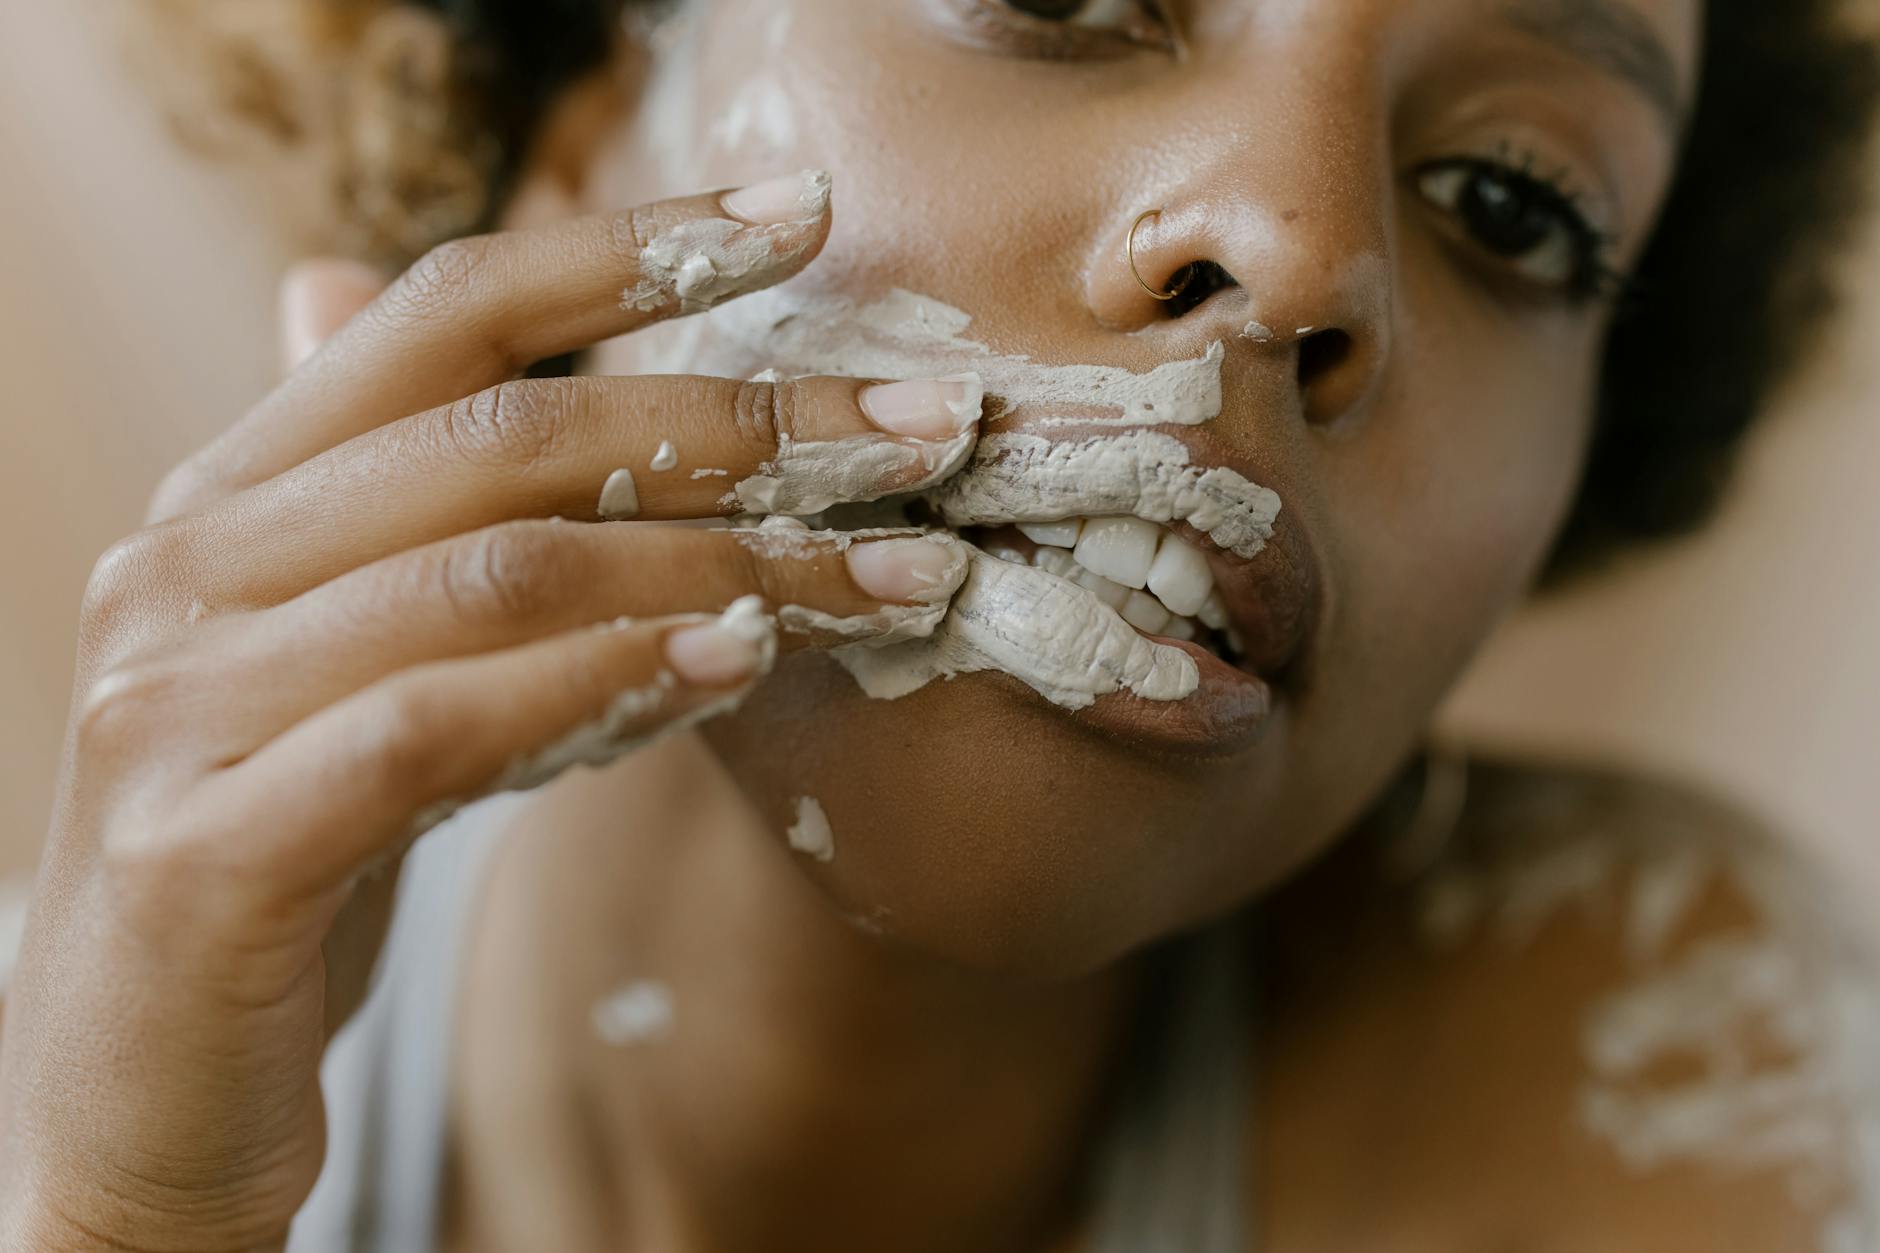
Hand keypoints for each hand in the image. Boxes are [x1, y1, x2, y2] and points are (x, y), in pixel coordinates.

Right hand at [0, 173, 980, 1250]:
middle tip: (928, 432)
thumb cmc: (280, 865)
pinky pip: (439, 726)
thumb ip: (415, 526)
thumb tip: (467, 352)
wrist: (128, 1101)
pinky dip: (605, 682)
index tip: (799, 215)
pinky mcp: (209, 849)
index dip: (626, 247)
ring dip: (727, 566)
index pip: (443, 314)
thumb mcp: (351, 669)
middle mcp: (192, 568)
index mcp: (235, 500)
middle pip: (508, 436)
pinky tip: (735, 661)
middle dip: (743, 424)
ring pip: (499, 573)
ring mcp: (181, 702)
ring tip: (891, 572)